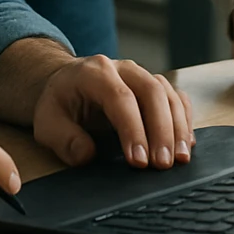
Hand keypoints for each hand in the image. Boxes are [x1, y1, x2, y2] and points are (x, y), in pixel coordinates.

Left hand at [31, 55, 194, 170]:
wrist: (67, 84)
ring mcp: (142, 75)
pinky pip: (176, 98)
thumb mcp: (47, 123)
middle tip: (163, 165)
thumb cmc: (59, 104)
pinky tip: (186, 144)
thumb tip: (86, 154)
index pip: (120, 98)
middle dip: (161, 130)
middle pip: (152, 92)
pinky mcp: (154, 86)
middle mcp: (124, 68)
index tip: (139, 161)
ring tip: (180, 159)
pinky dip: (184, 120)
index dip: (133, 130)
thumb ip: (63, 139)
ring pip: (168, 94)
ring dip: (178, 127)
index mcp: (96, 72)